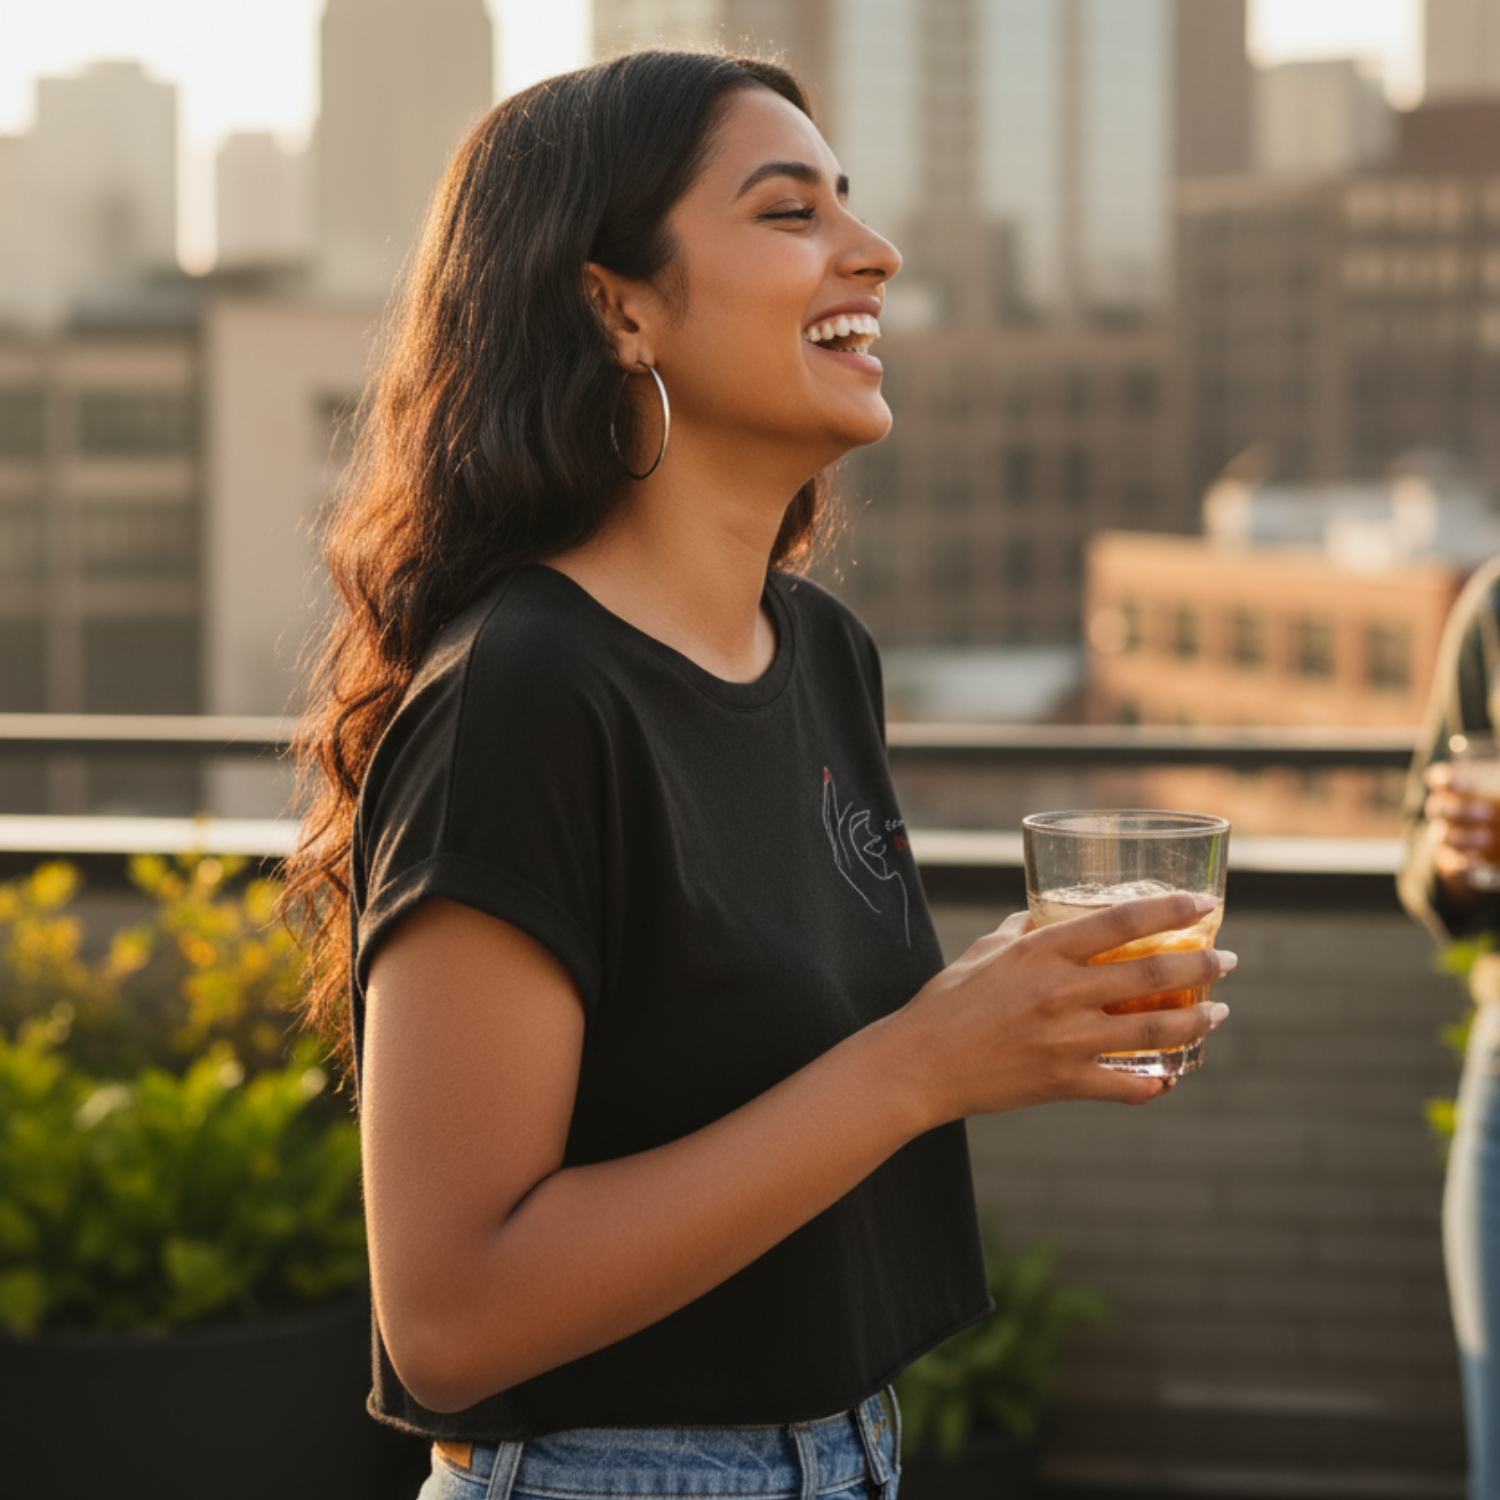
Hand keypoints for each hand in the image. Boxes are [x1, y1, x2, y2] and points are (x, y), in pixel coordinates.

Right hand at [897, 891, 1234, 1121]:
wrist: (919, 1064)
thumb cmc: (946, 1001)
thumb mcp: (985, 950)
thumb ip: (1025, 932)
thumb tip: (1052, 916)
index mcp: (1040, 951)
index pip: (1120, 922)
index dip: (1170, 910)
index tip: (1203, 903)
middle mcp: (1059, 993)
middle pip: (1150, 976)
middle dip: (1200, 966)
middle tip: (1225, 961)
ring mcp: (1065, 1041)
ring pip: (1151, 1031)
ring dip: (1195, 1021)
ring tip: (1218, 1013)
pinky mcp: (1063, 1082)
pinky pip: (1126, 1087)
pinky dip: (1156, 1083)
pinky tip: (1173, 1074)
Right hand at [1424, 762, 1499, 901]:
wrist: (1487, 836)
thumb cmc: (1495, 802)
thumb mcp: (1497, 789)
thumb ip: (1498, 791)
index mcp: (1450, 788)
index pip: (1439, 779)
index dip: (1444, 780)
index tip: (1458, 782)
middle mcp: (1442, 811)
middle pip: (1440, 809)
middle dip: (1463, 811)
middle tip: (1489, 812)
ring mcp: (1445, 836)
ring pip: (1447, 837)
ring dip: (1467, 838)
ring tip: (1489, 838)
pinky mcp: (1451, 860)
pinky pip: (1452, 863)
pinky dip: (1466, 863)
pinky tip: (1481, 860)